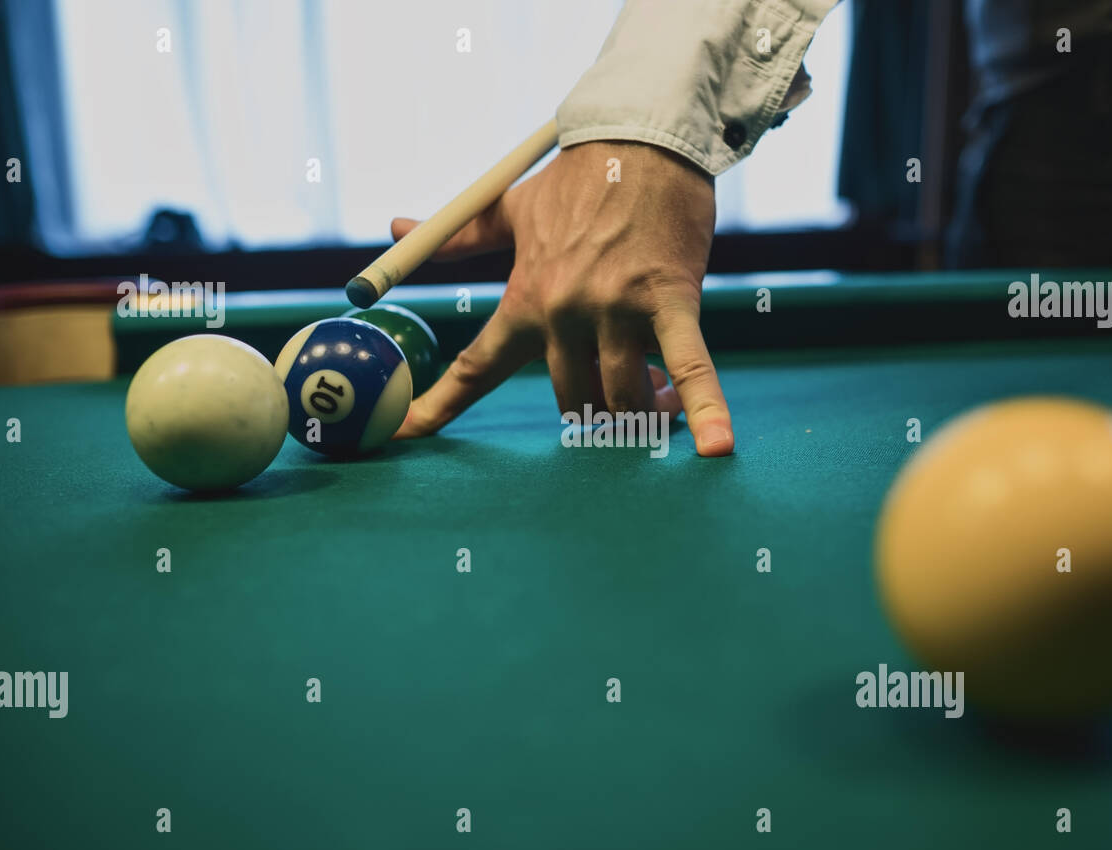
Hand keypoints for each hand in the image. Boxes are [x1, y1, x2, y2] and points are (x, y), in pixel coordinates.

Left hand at [391, 140, 734, 455]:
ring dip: (643, 409)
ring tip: (660, 399)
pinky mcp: (671, 302)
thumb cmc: (581, 182)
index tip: (404, 435)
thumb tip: (395, 225)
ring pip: (622, 396)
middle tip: (619, 397)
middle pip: (572, 399)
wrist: (645, 139)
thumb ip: (458, 236)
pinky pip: (690, 366)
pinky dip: (706, 409)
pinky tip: (717, 447)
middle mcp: (564, 312)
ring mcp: (618, 310)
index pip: (475, 367)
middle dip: (596, 407)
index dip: (440, 406)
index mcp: (525, 298)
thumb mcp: (511, 209)